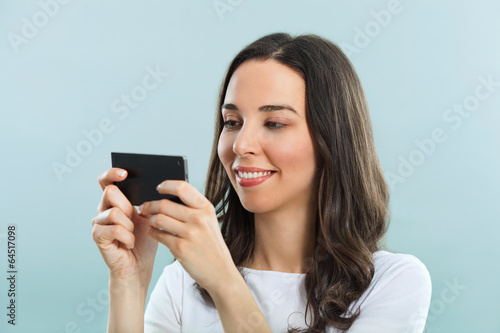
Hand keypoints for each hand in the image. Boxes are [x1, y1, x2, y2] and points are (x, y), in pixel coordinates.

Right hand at [91, 168, 157, 283]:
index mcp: (115, 201)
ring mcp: (99, 222)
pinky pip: (114, 229)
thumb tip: (153, 187)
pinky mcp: (97, 236)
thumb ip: (146, 202)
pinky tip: (129, 243)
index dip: (112, 173)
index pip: (107, 180)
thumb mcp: (149, 217)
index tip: (124, 173)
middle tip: (134, 218)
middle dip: (127, 205)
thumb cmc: (144, 240)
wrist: (139, 265)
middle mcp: (103, 209)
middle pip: (110, 192)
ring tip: (132, 235)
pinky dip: (127, 237)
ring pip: (114, 212)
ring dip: (129, 225)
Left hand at [139, 180, 237, 293]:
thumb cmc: (211, 245)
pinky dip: (153, 233)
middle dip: (150, 205)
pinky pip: (158, 235)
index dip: (166, 185)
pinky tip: (154, 233)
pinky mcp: (181, 248)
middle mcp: (199, 218)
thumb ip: (192, 208)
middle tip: (144, 208)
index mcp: (206, 208)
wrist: (220, 271)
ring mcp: (190, 233)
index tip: (158, 188)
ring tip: (150, 221)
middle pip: (165, 204)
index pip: (182, 188)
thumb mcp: (209, 221)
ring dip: (150, 219)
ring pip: (158, 219)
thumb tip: (167, 197)